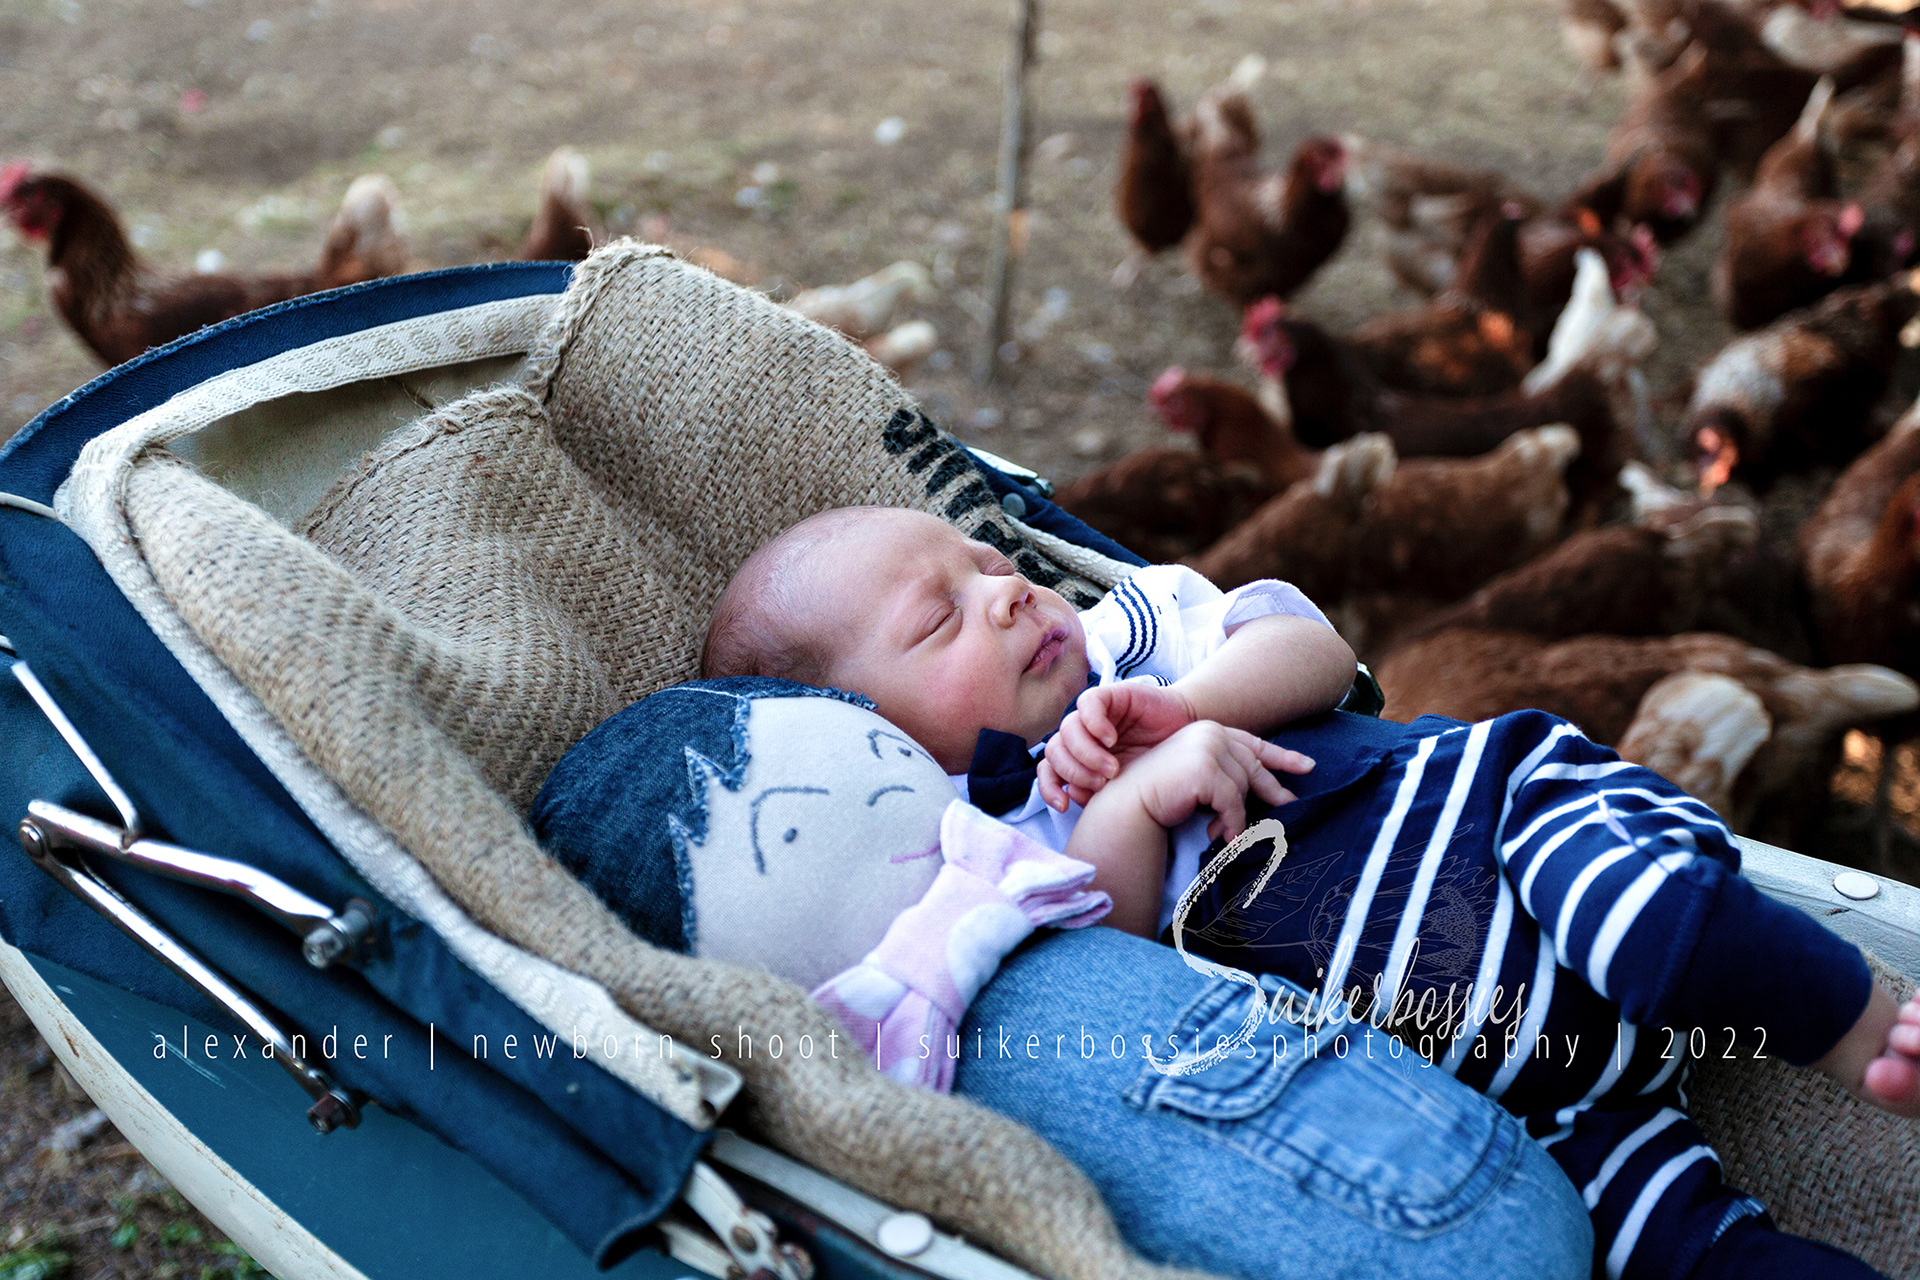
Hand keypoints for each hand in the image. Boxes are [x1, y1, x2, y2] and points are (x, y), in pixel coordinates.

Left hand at [1039, 682, 1198, 810]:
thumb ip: (1099, 792)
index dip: (1049, 788)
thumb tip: (1072, 794)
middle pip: (1054, 750)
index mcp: (1079, 758)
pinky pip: (1087, 704)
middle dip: (1075, 771)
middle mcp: (1082, 736)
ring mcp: (1093, 715)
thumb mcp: (1126, 786)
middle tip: (1103, 782)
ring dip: (1086, 753)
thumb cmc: (1159, 765)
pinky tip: (1110, 739)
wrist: (1189, 737)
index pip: (1049, 770)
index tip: (1064, 806)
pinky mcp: (1108, 696)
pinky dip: (1094, 723)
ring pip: (1067, 729)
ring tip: (1112, 768)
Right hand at [1102, 721, 1302, 842]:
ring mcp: (1207, 748)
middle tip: (1291, 808)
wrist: (1127, 805)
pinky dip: (1230, 823)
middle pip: (1252, 768)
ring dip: (1236, 816)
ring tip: (1225, 835)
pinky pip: (1232, 802)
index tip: (1307, 767)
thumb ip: (1226, 778)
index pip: (1252, 744)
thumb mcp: (1199, 781)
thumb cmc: (1159, 796)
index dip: (1282, 757)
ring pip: (1243, 787)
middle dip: (1270, 792)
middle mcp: (1210, 733)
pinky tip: (1221, 837)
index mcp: (1208, 731)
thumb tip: (1267, 796)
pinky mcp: (1205, 769)